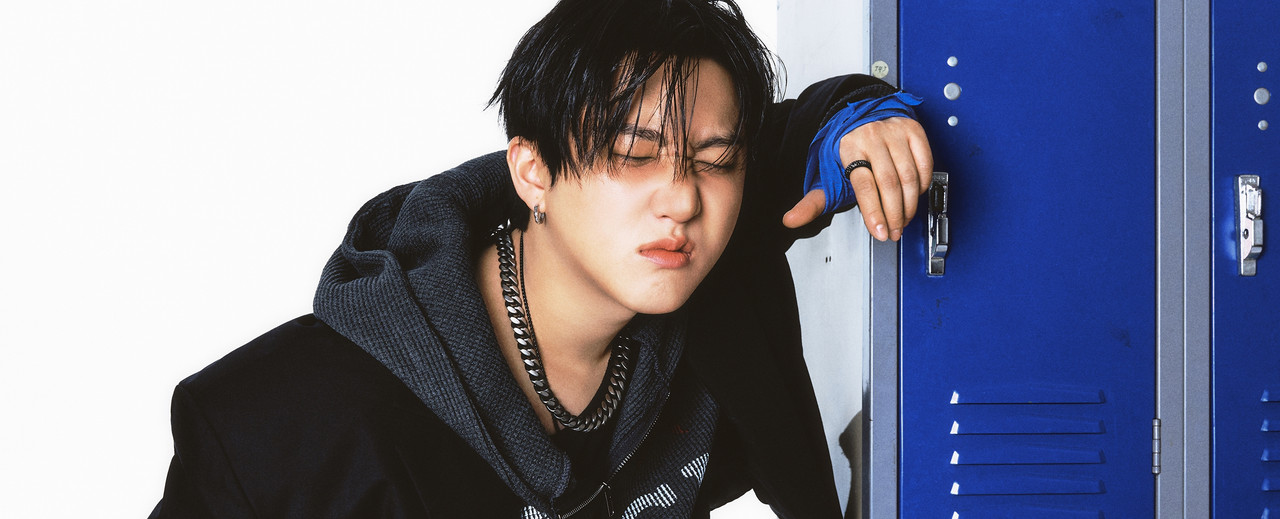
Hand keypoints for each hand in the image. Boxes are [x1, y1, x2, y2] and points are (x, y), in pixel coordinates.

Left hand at [782, 117, 933, 240]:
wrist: (865, 116)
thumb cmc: (849, 150)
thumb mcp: (829, 175)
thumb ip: (812, 202)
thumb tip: (790, 220)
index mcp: (849, 148)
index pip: (864, 186)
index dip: (874, 212)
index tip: (879, 231)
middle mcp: (872, 137)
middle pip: (889, 183)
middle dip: (894, 214)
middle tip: (893, 232)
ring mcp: (895, 133)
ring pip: (909, 176)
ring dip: (910, 205)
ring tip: (903, 219)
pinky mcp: (913, 130)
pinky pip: (925, 163)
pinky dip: (923, 184)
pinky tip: (915, 195)